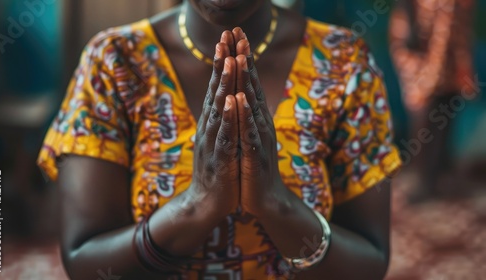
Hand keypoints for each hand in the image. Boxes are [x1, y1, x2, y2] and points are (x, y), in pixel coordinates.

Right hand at [187, 31, 239, 218]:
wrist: (207, 202)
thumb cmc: (217, 169)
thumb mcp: (219, 139)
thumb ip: (221, 119)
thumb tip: (224, 97)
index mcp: (213, 123)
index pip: (218, 88)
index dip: (222, 64)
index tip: (227, 40)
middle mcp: (210, 128)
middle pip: (216, 91)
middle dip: (221, 64)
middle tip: (224, 38)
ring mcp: (213, 142)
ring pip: (219, 109)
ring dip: (224, 85)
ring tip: (229, 61)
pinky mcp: (220, 159)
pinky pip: (224, 135)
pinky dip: (227, 118)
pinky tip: (230, 102)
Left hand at [232, 28, 285, 216]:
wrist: (265, 199)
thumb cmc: (253, 167)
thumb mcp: (248, 137)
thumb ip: (246, 116)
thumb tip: (241, 94)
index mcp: (255, 118)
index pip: (248, 82)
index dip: (243, 58)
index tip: (236, 35)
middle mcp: (259, 122)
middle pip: (252, 85)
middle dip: (244, 58)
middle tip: (239, 32)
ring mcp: (259, 137)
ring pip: (251, 104)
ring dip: (246, 80)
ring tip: (240, 57)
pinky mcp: (254, 155)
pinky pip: (248, 131)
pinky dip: (244, 115)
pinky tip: (240, 99)